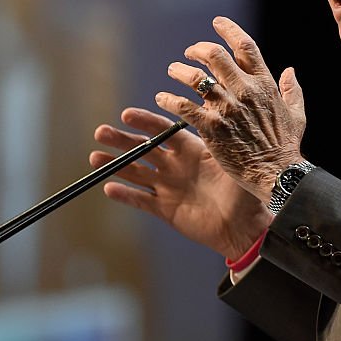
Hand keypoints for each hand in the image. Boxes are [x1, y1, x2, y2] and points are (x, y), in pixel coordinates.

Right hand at [90, 107, 271, 259]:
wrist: (246, 228)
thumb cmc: (247, 193)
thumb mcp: (234, 162)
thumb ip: (223, 140)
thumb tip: (221, 112)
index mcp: (193, 150)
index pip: (164, 131)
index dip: (146, 122)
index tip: (126, 114)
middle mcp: (177, 166)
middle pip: (144, 149)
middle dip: (122, 140)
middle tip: (101, 132)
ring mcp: (169, 188)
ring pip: (136, 173)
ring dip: (115, 165)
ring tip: (94, 157)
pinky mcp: (166, 210)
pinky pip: (141, 201)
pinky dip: (125, 195)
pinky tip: (108, 188)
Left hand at [155, 17, 306, 202]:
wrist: (276, 173)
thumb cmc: (286, 146)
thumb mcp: (297, 114)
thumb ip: (292, 89)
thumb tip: (290, 70)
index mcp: (264, 85)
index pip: (245, 46)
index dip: (229, 30)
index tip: (217, 22)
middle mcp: (245, 91)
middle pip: (216, 55)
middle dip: (199, 49)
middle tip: (190, 52)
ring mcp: (227, 109)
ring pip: (196, 78)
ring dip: (180, 71)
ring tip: (173, 70)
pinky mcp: (212, 128)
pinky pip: (184, 107)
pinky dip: (169, 100)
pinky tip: (162, 98)